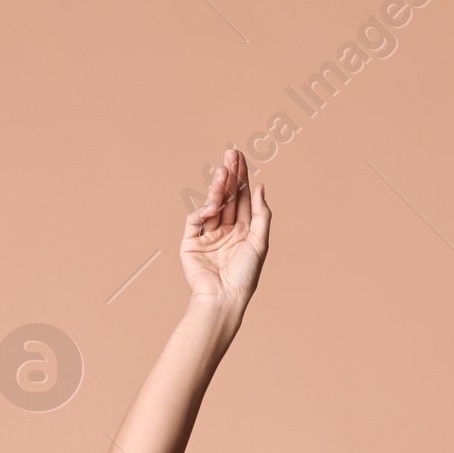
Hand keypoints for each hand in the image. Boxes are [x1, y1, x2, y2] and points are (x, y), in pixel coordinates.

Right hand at [180, 149, 270, 307]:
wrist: (223, 299)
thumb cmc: (245, 276)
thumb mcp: (260, 243)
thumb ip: (262, 215)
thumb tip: (260, 186)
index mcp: (244, 232)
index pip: (242, 199)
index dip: (242, 178)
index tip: (241, 158)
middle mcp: (226, 232)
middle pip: (228, 197)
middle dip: (230, 176)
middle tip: (231, 153)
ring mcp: (208, 236)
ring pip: (213, 205)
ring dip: (218, 187)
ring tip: (223, 171)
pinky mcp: (191, 243)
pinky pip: (196, 220)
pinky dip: (202, 211)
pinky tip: (212, 207)